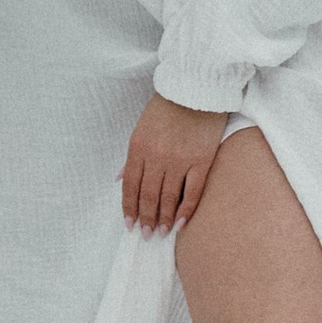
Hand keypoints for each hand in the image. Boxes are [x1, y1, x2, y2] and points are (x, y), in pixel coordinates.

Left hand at [121, 93, 228, 236]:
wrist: (197, 88)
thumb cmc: (167, 107)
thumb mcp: (141, 128)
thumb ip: (132, 157)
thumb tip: (119, 179)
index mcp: (138, 147)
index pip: (130, 185)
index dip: (129, 208)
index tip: (130, 224)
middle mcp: (157, 156)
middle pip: (148, 195)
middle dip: (146, 218)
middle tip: (147, 234)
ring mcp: (180, 160)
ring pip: (169, 197)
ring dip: (164, 218)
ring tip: (162, 232)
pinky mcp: (202, 160)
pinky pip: (193, 192)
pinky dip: (186, 209)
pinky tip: (181, 222)